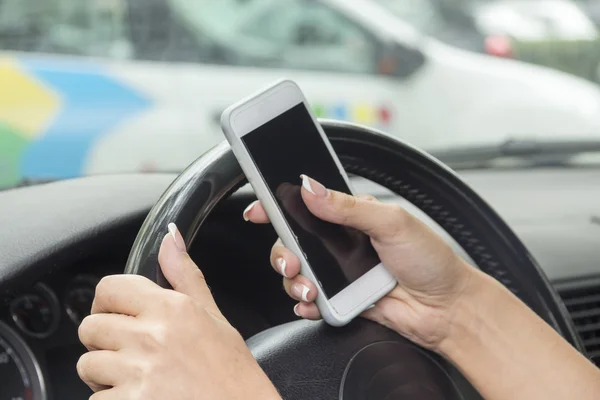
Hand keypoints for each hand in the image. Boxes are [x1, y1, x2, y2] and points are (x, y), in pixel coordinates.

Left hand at [77, 224, 279, 398]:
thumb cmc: (231, 372)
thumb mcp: (213, 317)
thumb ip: (185, 275)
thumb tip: (170, 237)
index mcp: (171, 309)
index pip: (109, 288)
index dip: (109, 301)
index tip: (117, 313)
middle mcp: (150, 337)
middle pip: (90, 327)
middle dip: (104, 340)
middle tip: (132, 351)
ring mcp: (137, 374)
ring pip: (88, 365)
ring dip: (105, 373)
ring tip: (138, 378)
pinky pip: (97, 399)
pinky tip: (142, 397)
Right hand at [245, 175, 474, 349]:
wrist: (447, 308)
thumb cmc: (429, 260)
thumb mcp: (392, 223)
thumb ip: (348, 207)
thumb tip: (311, 188)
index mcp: (350, 217)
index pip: (306, 206)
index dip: (278, 206)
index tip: (259, 211)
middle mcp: (340, 243)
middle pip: (291, 242)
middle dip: (282, 252)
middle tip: (292, 262)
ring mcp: (339, 272)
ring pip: (296, 274)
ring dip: (293, 282)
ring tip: (310, 289)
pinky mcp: (341, 300)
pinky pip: (310, 302)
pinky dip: (304, 306)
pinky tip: (312, 305)